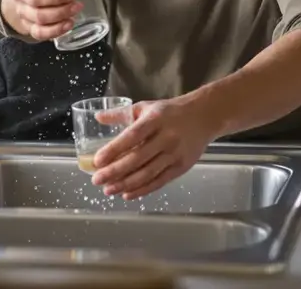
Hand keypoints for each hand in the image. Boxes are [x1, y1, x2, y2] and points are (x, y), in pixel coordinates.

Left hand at [90, 98, 220, 199]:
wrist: (204, 116)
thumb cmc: (169, 112)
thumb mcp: (145, 107)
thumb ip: (120, 114)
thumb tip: (97, 117)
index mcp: (154, 120)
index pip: (131, 136)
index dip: (114, 149)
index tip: (97, 160)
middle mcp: (166, 137)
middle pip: (137, 158)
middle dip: (115, 171)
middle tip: (97, 180)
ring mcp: (175, 154)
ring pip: (147, 173)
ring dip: (126, 184)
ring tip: (108, 190)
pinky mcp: (181, 167)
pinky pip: (159, 181)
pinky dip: (142, 190)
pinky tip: (127, 194)